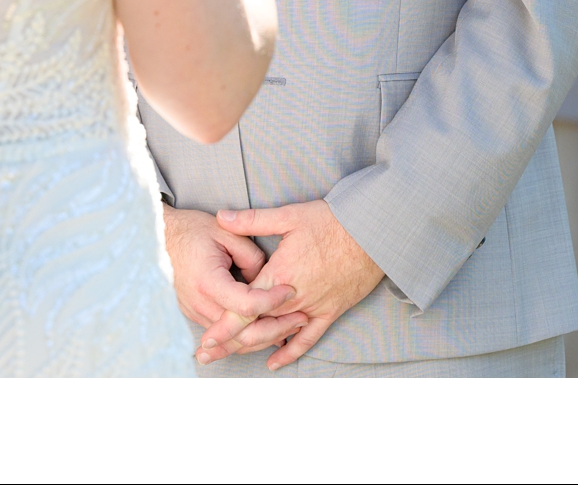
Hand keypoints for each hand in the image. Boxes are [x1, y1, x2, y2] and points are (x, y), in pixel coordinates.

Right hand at [161, 205, 296, 360]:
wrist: (161, 237)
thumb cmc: (194, 231)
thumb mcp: (227, 233)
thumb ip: (252, 257)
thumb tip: (267, 281)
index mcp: (208, 281)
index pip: (246, 304)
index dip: (272, 300)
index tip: (290, 290)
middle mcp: (200, 304)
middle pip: (243, 333)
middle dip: (276, 329)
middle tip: (301, 319)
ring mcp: (195, 313)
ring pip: (235, 341)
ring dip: (265, 337)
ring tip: (293, 326)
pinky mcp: (197, 316)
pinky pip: (226, 335)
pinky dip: (250, 335)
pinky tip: (272, 330)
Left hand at [198, 200, 383, 369]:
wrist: (372, 234)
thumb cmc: (331, 222)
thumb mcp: (289, 215)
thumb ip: (253, 220)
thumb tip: (221, 216)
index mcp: (279, 275)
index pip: (244, 308)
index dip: (223, 327)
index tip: (205, 341)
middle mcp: (293, 298)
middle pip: (256, 327)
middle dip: (229, 341)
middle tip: (206, 353)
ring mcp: (313, 307)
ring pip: (277, 334)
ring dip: (252, 347)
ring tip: (229, 356)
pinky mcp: (330, 311)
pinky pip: (308, 338)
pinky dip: (290, 352)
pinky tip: (275, 362)